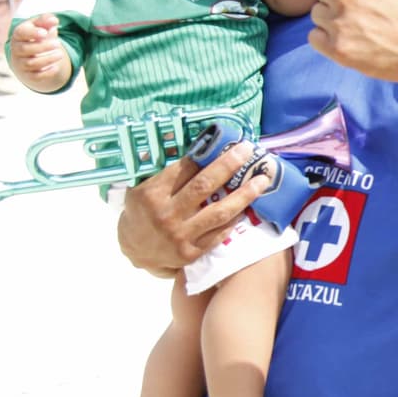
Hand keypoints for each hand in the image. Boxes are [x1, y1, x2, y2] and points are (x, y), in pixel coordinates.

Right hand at [8, 13, 70, 90]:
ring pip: (31, 63)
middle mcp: (17, 49)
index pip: (21, 33)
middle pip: (25, 49)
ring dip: (47, 59)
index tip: (45, 33)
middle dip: (43, 47)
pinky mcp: (28, 75)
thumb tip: (53, 20)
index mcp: (19, 34)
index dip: (32, 33)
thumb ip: (46, 20)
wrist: (31, 54)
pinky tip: (56, 67)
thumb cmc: (37, 36)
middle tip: (57, 44)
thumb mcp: (41, 25)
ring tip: (60, 54)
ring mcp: (20, 63)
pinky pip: (36, 76)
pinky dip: (47, 72)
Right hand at [116, 140, 268, 275]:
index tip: (227, 143)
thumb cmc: (141, 214)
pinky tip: (248, 205)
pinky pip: (220, 232)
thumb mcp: (140, 190)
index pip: (185, 169)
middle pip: (205, 185)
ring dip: (245, 194)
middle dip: (229, 165)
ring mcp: (180, 235)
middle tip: (247, 150)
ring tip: (262, 180)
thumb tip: (196, 151)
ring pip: (220, 211)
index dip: (208, 155)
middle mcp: (166, 214)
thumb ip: (164, 174)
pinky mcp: (191, 252)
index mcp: (152, 194)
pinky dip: (235, 218)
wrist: (135, 252)